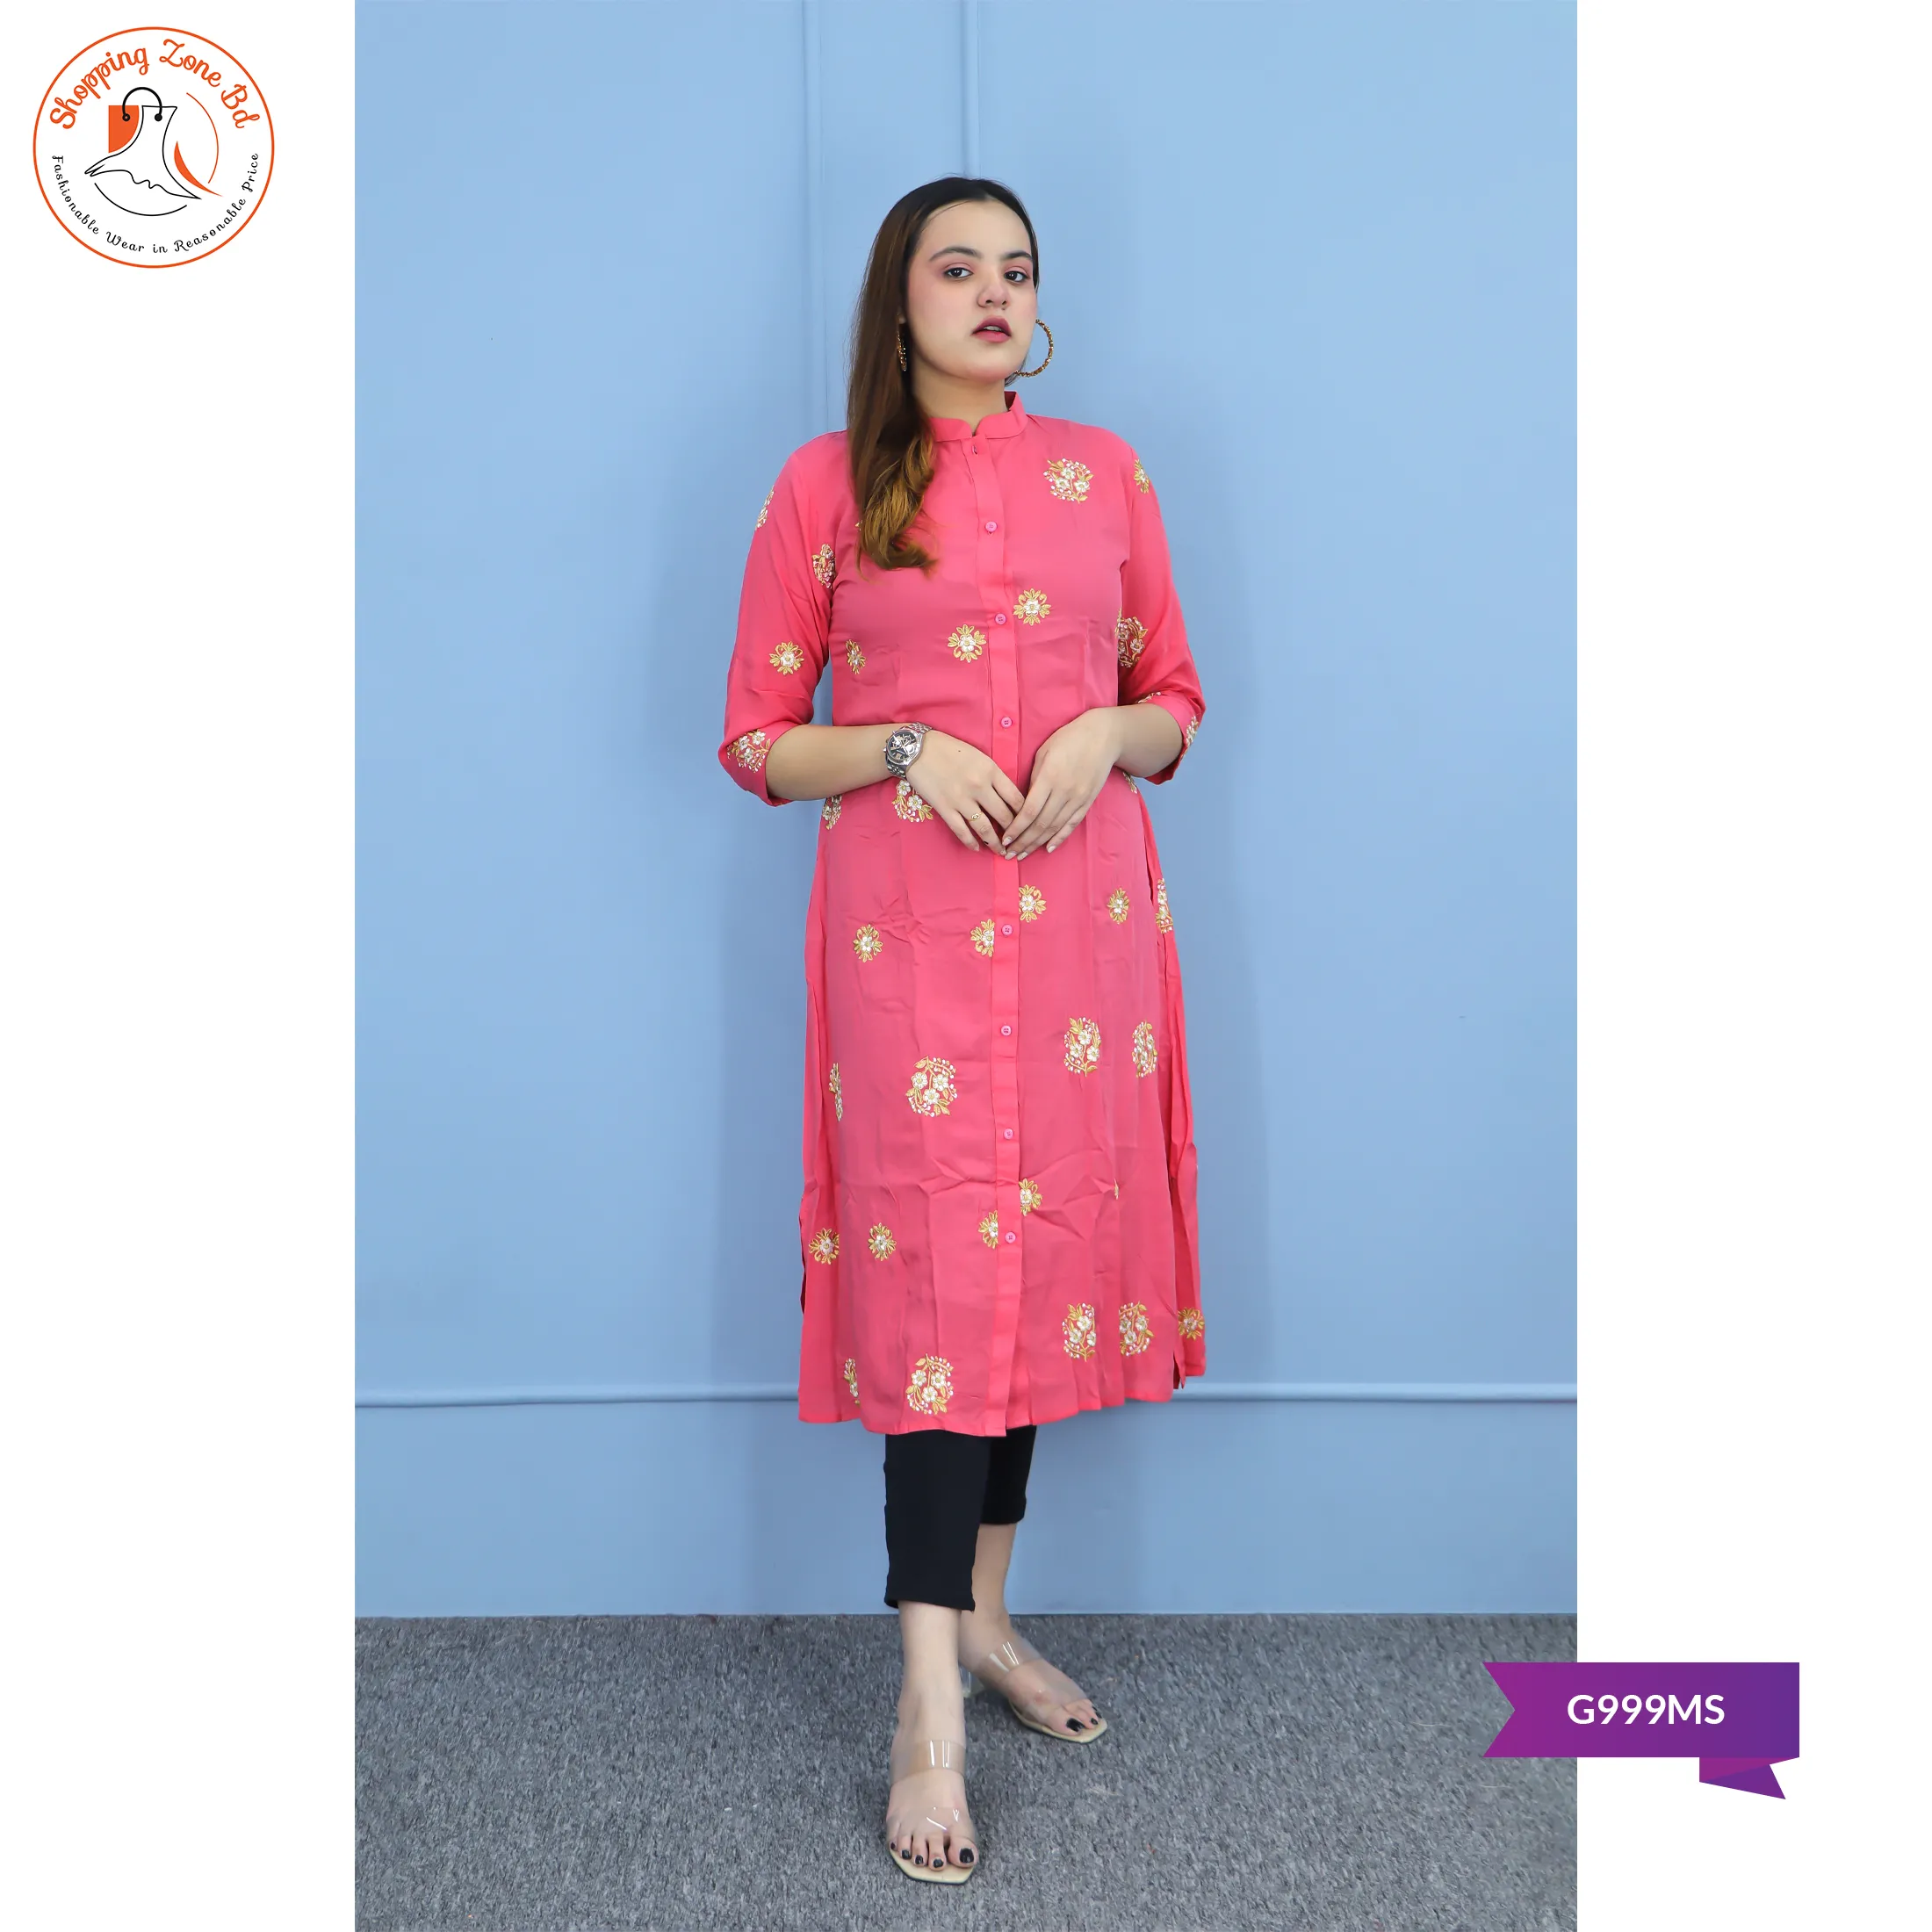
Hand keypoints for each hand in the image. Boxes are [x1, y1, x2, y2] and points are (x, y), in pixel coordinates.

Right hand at [904, 728, 1028, 852]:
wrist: (917, 749)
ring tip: (1001, 851)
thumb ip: (994, 776)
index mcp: (991, 770)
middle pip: (1004, 816)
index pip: (1016, 798)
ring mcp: (962, 799)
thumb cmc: (950, 749)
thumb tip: (1008, 798)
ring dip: (995, 843)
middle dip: (1014, 832)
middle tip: (1018, 842)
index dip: (1026, 815)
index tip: (1028, 824)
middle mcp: (979, 786)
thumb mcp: (979, 756)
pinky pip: (961, 831)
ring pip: (985, 828)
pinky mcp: (945, 808)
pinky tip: (977, 848)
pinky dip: (971, 843)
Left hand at [1000, 709, 1120, 859]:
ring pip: (1055, 827)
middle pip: (1040, 824)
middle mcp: (1065, 791)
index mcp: (1050, 777)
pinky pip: (1072, 824)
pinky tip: (1048, 848)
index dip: (1016, 828)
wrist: (1103, 737)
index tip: (1004, 839)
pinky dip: (1059, 838)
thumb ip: (1034, 779)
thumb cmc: (1068, 739)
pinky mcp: (1088, 801)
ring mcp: (1078, 798)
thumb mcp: (1044, 752)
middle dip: (1023, 841)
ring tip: (1023, 854)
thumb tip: (1023, 802)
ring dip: (1037, 843)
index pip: (1029, 811)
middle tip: (1009, 854)